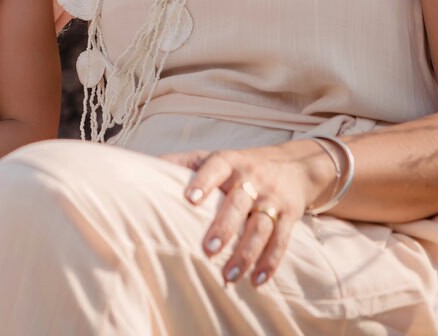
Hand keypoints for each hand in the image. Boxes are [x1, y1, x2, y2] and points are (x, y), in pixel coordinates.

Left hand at [163, 141, 334, 286]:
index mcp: (229, 162)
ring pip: (261, 226)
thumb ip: (183, 163)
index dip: (203, 182)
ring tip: (229, 275)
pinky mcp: (289, 215)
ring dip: (247, 252)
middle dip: (225, 226)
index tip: (189, 199)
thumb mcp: (215, 157)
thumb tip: (142, 169)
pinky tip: (257, 280)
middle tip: (209, 248)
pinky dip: (270, 262)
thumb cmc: (240, 165)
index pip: (215, 167)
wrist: (295, 165)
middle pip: (238, 203)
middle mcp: (252, 178)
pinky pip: (282, 240)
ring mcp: (272, 197)